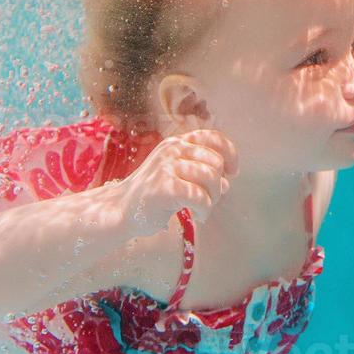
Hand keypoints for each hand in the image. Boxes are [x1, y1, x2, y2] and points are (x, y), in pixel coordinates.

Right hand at [114, 129, 238, 238]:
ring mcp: (167, 166)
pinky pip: (200, 197)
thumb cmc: (152, 194)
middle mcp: (172, 149)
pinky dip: (205, 210)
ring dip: (213, 199)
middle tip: (209, 200)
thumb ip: (201, 172)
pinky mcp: (165, 186)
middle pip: (216, 162)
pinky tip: (198, 216)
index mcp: (177, 143)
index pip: (214, 137)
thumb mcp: (177, 175)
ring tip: (203, 210)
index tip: (232, 172)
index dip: (230, 153)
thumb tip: (227, 182)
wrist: (122, 210)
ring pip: (211, 178)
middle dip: (219, 185)